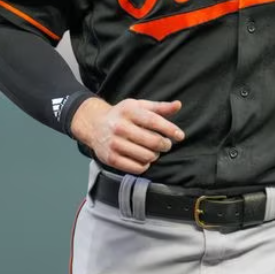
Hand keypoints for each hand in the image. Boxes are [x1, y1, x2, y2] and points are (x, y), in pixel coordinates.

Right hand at [70, 97, 184, 174]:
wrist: (94, 125)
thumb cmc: (122, 115)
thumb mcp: (138, 106)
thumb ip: (159, 107)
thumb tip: (178, 105)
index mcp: (128, 111)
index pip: (153, 121)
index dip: (169, 129)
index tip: (180, 136)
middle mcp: (119, 127)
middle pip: (152, 141)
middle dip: (165, 145)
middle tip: (166, 145)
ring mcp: (114, 144)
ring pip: (146, 156)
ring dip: (155, 155)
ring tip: (153, 151)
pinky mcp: (110, 159)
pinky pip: (136, 168)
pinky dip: (145, 165)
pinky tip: (143, 159)